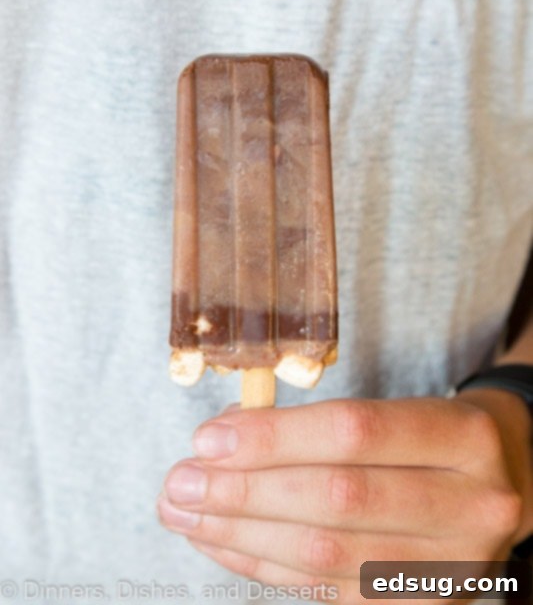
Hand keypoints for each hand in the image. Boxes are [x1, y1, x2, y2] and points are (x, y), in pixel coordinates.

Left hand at [158, 393, 531, 602]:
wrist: (506, 485)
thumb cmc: (437, 437)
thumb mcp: (402, 411)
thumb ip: (321, 425)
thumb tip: (227, 438)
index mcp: (463, 437)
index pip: (356, 432)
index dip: (275, 436)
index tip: (209, 438)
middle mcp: (468, 504)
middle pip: (338, 498)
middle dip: (245, 491)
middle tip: (180, 481)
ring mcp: (449, 566)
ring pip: (328, 553)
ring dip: (242, 533)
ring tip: (186, 512)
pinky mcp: (421, 604)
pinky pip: (327, 589)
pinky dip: (265, 566)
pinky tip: (223, 543)